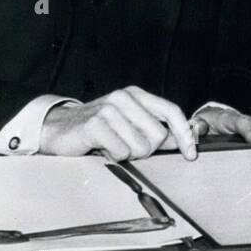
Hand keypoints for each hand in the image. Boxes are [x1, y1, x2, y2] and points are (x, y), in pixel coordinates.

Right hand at [40, 86, 197, 159]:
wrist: (58, 129)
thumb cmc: (99, 129)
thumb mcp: (131, 125)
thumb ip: (160, 131)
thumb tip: (189, 137)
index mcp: (136, 94)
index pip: (171, 110)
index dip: (184, 133)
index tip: (191, 154)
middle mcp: (124, 97)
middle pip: (158, 135)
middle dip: (147, 149)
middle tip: (127, 146)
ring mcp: (108, 109)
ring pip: (140, 148)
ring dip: (128, 154)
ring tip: (112, 145)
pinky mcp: (95, 125)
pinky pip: (121, 152)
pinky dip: (113, 157)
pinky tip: (101, 148)